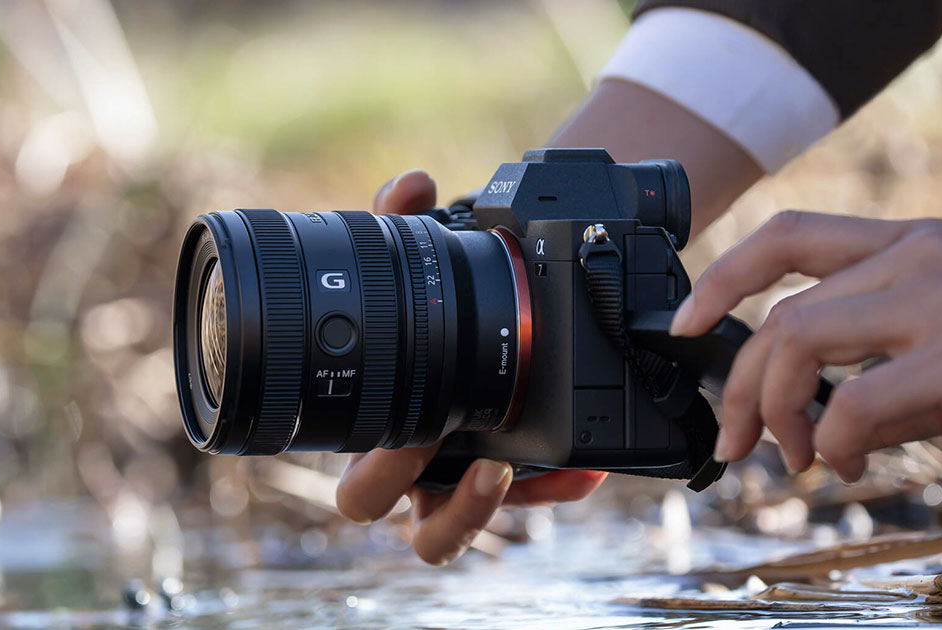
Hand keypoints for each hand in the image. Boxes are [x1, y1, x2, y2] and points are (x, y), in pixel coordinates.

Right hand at [335, 170, 606, 564]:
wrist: (489, 320)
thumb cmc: (437, 310)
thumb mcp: (422, 264)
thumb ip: (408, 223)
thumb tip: (411, 183)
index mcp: (375, 432)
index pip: (354, 479)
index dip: (372, 468)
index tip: (404, 434)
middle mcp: (409, 468)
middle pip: (380, 508)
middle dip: (400, 479)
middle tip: (434, 440)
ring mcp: (457, 481)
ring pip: (446, 533)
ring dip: (476, 508)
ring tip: (506, 467)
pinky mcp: (513, 482)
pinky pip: (533, 501)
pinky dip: (556, 486)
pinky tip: (586, 466)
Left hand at [670, 211, 941, 481]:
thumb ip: (873, 362)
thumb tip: (807, 420)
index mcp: (909, 243)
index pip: (788, 235)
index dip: (722, 276)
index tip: (683, 326)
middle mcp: (916, 254)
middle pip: (780, 313)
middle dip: (742, 387)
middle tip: (737, 441)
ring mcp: (939, 298)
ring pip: (798, 341)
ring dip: (775, 411)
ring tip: (794, 457)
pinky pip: (853, 401)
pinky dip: (830, 442)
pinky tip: (845, 465)